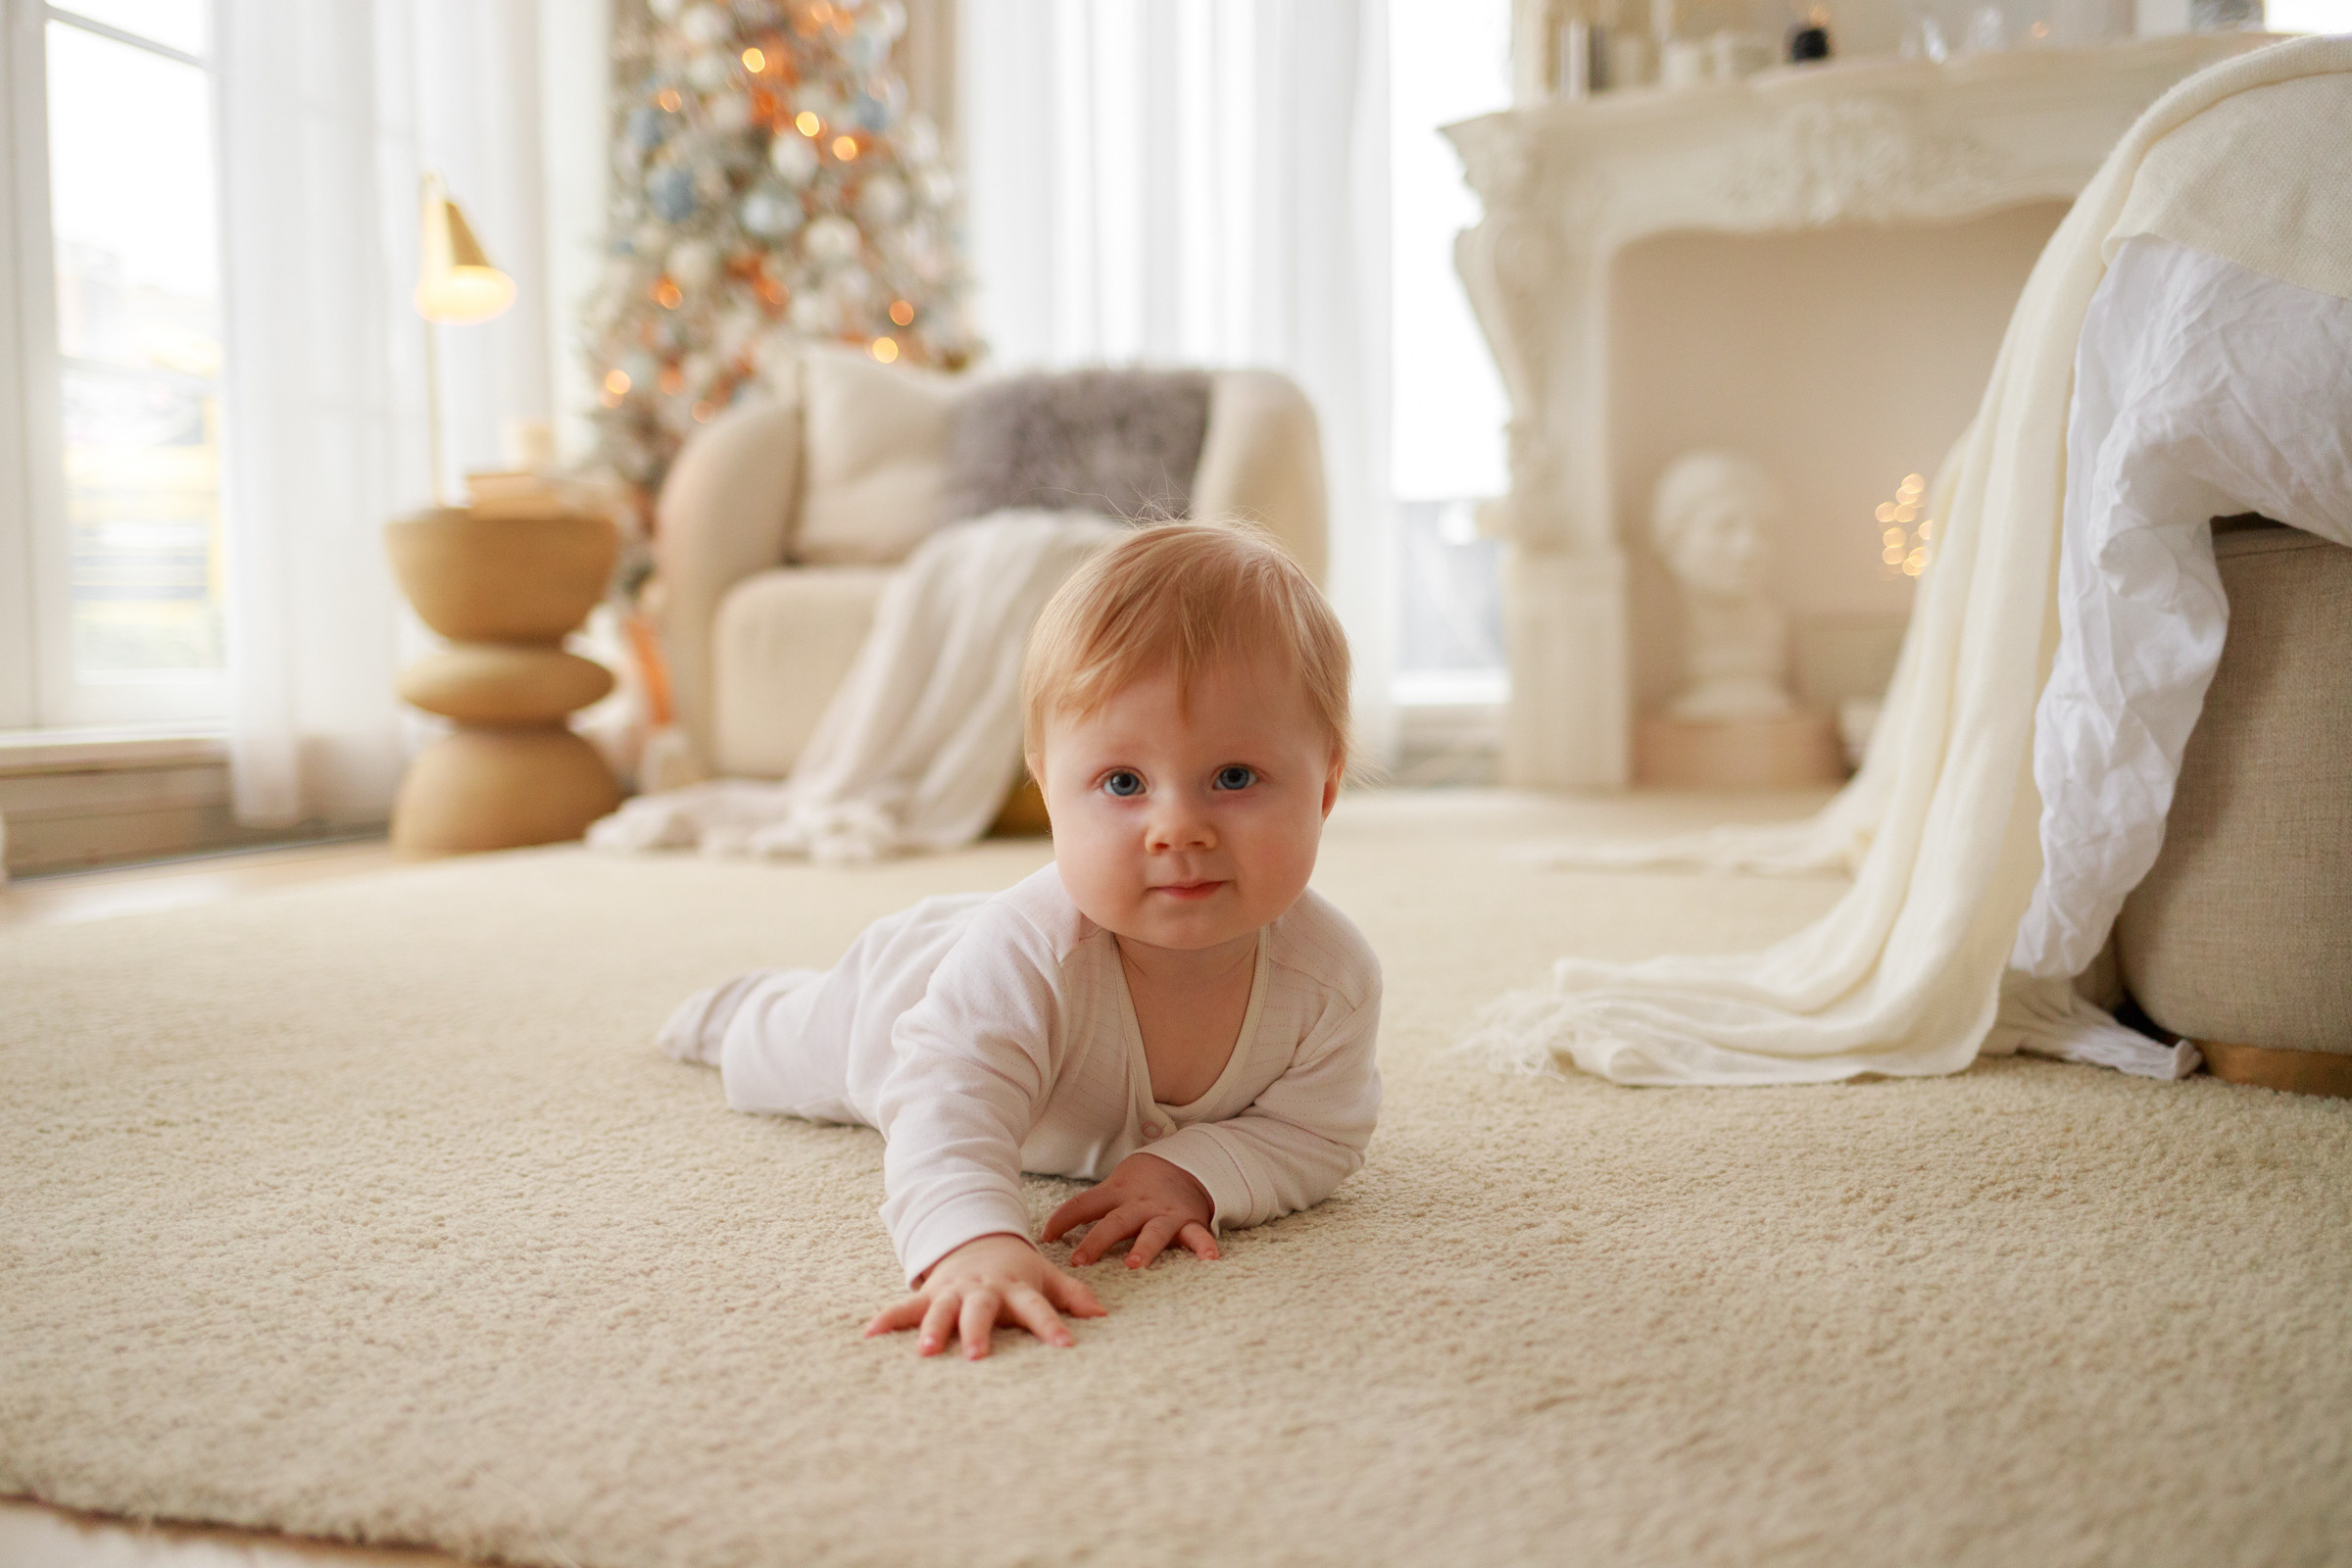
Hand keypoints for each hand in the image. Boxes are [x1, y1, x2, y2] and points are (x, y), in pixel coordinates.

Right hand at [862, 1233, 1105, 1359]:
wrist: (976, 1237)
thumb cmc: (1017, 1269)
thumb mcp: (1047, 1276)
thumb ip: (1073, 1296)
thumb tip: (1103, 1315)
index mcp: (1016, 1287)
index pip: (1038, 1308)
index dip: (1051, 1326)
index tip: (1065, 1346)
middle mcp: (983, 1290)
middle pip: (981, 1310)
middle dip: (978, 1331)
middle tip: (978, 1355)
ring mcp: (953, 1291)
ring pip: (942, 1310)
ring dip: (934, 1329)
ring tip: (927, 1352)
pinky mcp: (930, 1294)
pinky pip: (906, 1308)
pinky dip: (888, 1319)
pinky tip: (869, 1335)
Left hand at [1042, 1151, 1218, 1269]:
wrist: (1187, 1164)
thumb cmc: (1140, 1184)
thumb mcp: (1113, 1187)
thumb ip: (1089, 1208)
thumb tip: (1046, 1233)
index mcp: (1117, 1193)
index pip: (1083, 1205)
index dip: (1062, 1220)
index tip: (1044, 1238)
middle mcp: (1140, 1204)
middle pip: (1115, 1222)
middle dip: (1097, 1241)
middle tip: (1080, 1261)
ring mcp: (1165, 1214)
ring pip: (1154, 1231)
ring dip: (1145, 1248)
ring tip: (1136, 1265)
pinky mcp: (1189, 1222)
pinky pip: (1198, 1235)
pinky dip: (1204, 1246)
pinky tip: (1209, 1259)